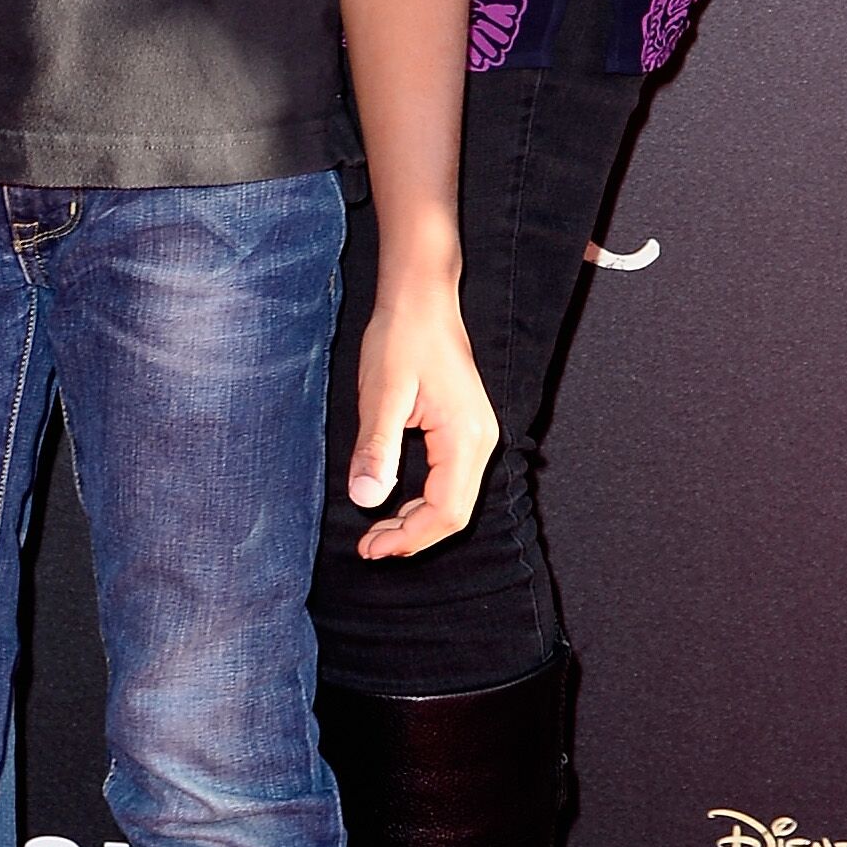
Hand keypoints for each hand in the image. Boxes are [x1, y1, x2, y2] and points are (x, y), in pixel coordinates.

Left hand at [348, 278, 496, 559]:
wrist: (420, 298)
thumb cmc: (401, 337)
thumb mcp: (381, 393)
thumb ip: (376, 447)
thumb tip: (366, 498)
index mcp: (465, 437)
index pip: (447, 511)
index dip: (409, 538)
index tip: (370, 548)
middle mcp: (480, 441)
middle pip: (454, 513)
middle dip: (411, 536)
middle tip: (367, 548)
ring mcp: (475, 437)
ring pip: (452, 500)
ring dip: (415, 521)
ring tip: (375, 534)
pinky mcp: (463, 431)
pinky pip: (448, 481)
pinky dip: (421, 500)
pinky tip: (392, 503)